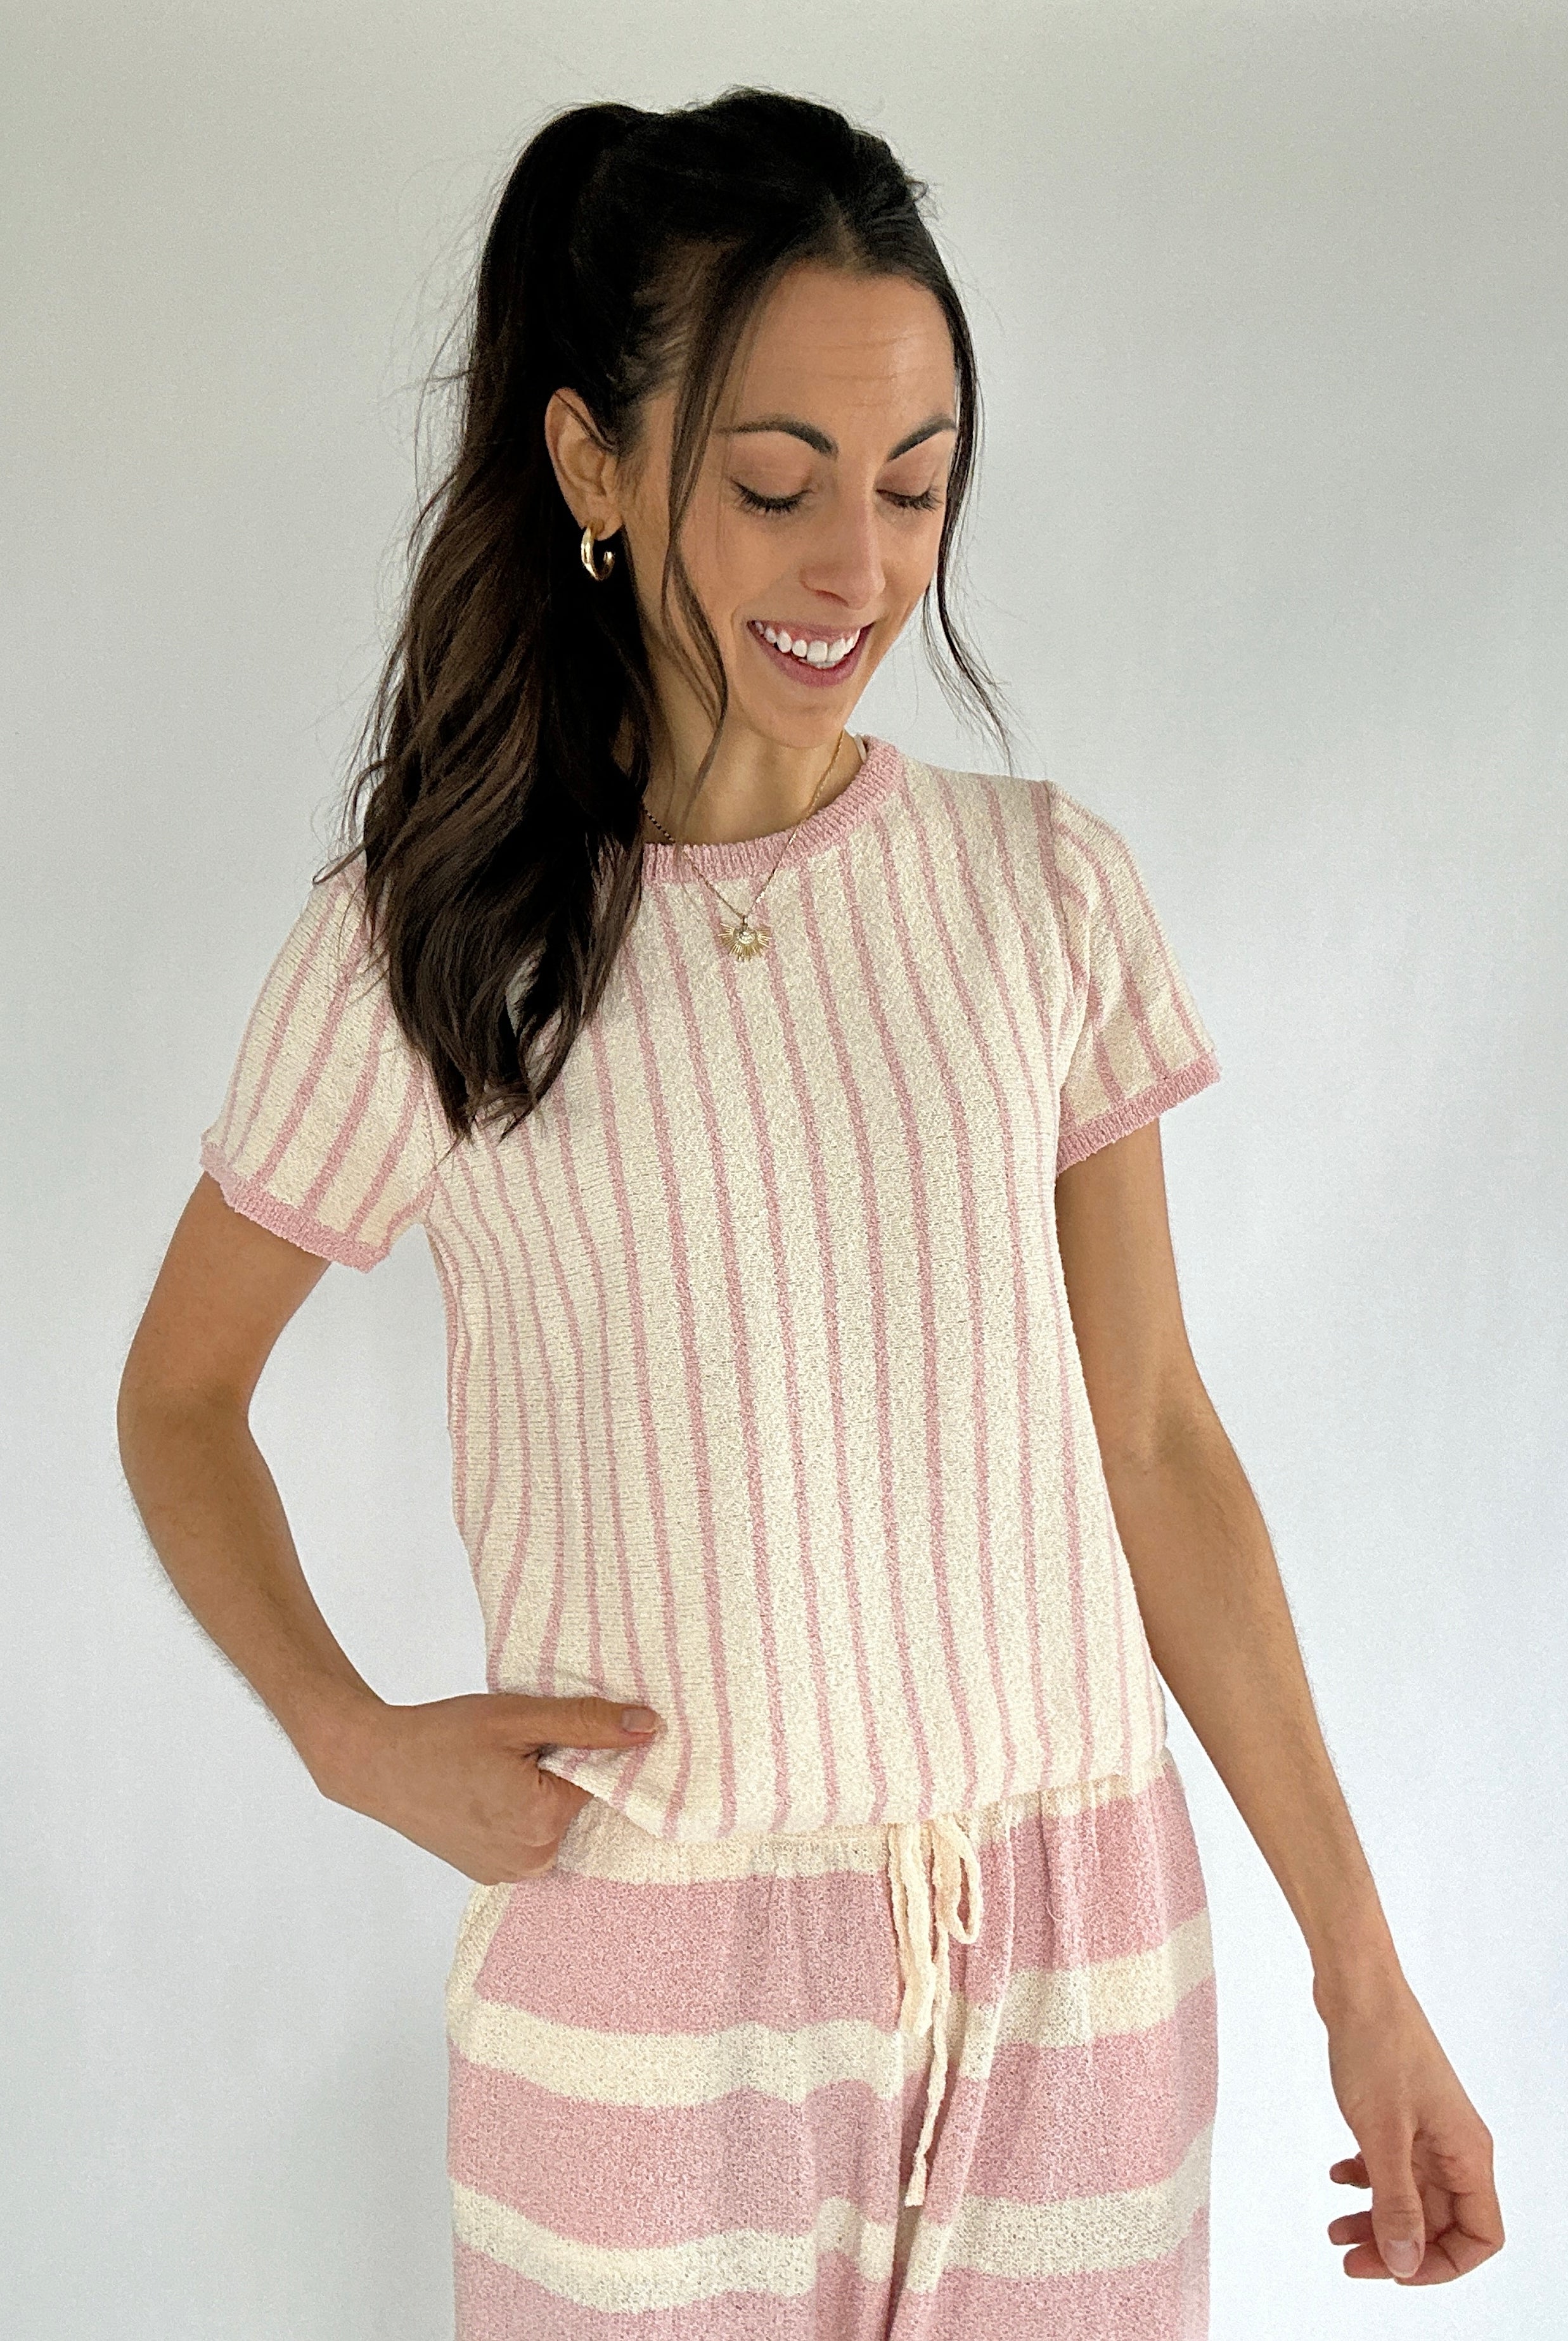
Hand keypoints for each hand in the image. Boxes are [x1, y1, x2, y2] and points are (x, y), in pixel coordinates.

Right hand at [320, 1691, 662, 1882]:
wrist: (375, 1763)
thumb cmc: (442, 1735)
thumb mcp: (519, 1718)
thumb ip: (587, 1723)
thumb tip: (649, 1727)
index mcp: (542, 1822)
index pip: (598, 1779)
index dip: (579, 1747)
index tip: (546, 1731)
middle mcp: (532, 1860)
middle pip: (575, 1804)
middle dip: (559, 1771)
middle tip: (513, 1748)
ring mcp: (509, 1872)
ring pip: (551, 1821)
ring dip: (538, 1792)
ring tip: (494, 1768)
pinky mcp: (489, 1873)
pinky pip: (526, 1838)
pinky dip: (517, 1812)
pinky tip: (485, 1789)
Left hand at [1317, 1972, 1502, 2283]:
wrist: (1356, 1987)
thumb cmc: (1376, 2048)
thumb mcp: (1382, 2136)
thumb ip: (1395, 2203)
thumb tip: (1404, 2264)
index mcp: (1467, 2154)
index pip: (1481, 2235)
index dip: (1442, 2265)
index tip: (1393, 2269)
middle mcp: (1454, 2147)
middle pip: (1440, 2223)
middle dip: (1397, 2248)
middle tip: (1349, 2258)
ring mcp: (1427, 2129)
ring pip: (1411, 2197)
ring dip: (1376, 2218)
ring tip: (1335, 2230)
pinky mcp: (1400, 2113)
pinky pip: (1391, 2165)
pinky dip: (1367, 2179)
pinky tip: (1339, 2175)